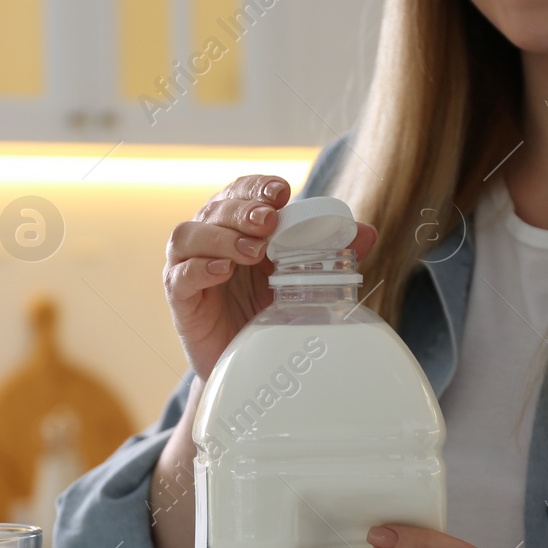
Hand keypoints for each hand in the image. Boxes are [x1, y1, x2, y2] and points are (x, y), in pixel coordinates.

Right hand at [163, 174, 376, 380]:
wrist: (244, 361)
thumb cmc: (266, 310)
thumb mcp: (301, 279)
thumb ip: (329, 255)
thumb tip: (367, 232)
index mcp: (236, 225)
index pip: (241, 192)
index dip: (257, 187)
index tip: (281, 193)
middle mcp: (209, 239)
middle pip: (216, 209)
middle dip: (243, 210)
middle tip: (269, 221)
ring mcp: (189, 267)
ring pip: (189, 236)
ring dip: (221, 237)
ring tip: (252, 250)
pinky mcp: (180, 299)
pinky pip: (179, 276)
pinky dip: (199, 269)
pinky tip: (222, 271)